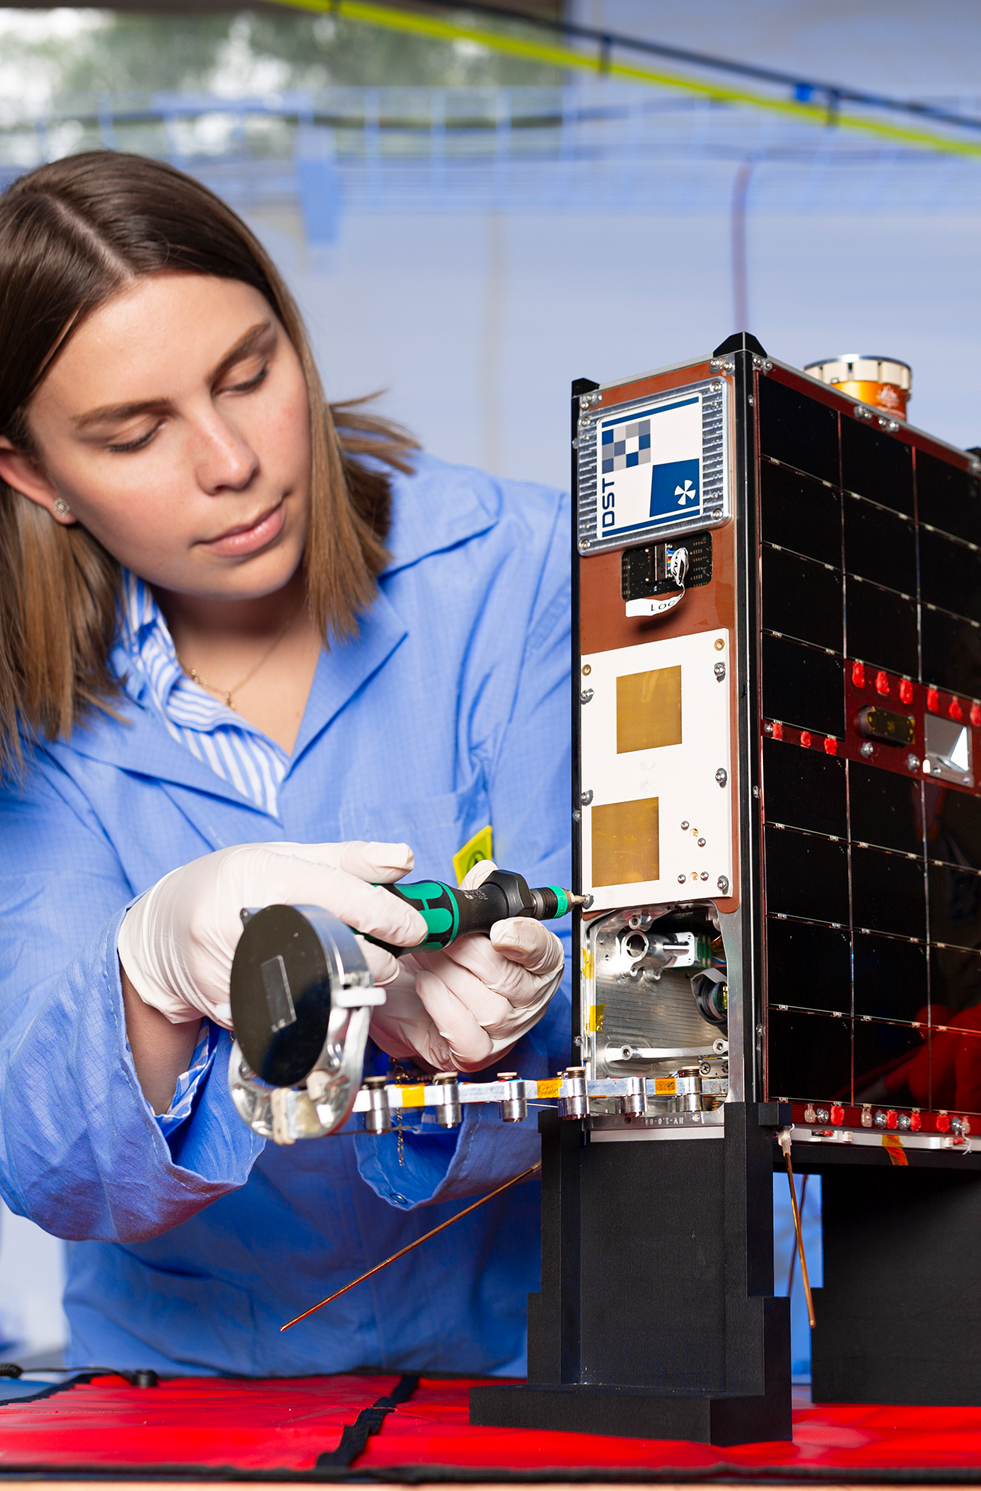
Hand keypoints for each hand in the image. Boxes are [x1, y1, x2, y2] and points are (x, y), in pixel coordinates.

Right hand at [117, 841, 427, 1026]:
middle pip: (328, 947)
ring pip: (312, 988)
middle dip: (373, 960)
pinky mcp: (225, 1006)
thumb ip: (348, 859)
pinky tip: (313, 990)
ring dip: (346, 985)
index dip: (384, 914)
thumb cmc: (231, 884)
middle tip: (388, 960)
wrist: (161, 932)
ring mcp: (228, 966)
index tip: (414, 928)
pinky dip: (312, 1005)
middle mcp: (238, 918)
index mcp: (258, 873)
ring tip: (352, 971)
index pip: (335, 895)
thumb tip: (404, 859)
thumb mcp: (285, 856)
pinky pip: (286, 1014)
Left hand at [369, 860, 565, 1071]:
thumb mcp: (460, 923)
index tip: (499, 929)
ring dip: (450, 976)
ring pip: (488, 1007)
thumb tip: (483, 874)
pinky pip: (466, 1033)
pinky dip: (442, 1006)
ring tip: (429, 959)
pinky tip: (427, 985)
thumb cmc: (439, 958)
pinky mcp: (475, 1053)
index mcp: (535, 963)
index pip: (545, 952)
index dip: (525, 939)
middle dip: (469, 953)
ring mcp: (504, 1030)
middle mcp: (527, 999)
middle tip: (444, 938)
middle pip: (510, 979)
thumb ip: (475, 897)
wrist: (403, 994)